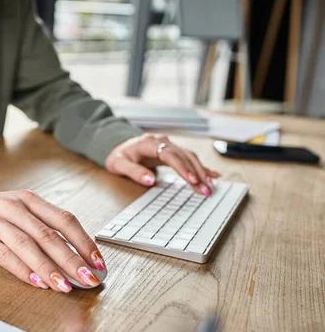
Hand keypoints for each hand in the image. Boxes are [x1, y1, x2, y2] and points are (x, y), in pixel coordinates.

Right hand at [0, 190, 105, 291]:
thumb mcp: (22, 212)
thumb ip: (46, 229)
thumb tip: (77, 257)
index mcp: (30, 200)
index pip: (63, 220)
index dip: (83, 242)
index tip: (98, 262)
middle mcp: (14, 207)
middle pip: (47, 234)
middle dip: (71, 259)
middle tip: (88, 278)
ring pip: (26, 245)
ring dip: (48, 267)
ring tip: (64, 285)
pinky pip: (3, 255)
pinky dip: (22, 269)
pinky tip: (37, 282)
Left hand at [105, 133, 219, 194]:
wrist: (118, 146)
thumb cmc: (118, 156)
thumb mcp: (119, 165)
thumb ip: (133, 172)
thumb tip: (150, 181)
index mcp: (149, 143)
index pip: (170, 155)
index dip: (182, 167)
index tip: (192, 180)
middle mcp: (162, 142)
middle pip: (184, 156)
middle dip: (197, 173)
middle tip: (206, 190)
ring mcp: (168, 145)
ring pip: (190, 157)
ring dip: (201, 172)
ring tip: (210, 187)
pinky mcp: (172, 152)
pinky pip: (189, 159)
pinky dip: (201, 167)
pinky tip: (213, 175)